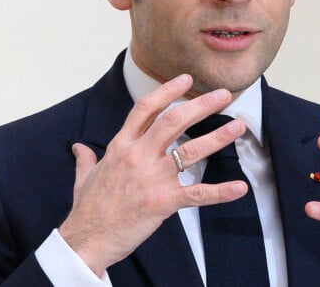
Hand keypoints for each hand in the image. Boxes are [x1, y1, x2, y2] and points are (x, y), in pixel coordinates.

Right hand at [58, 74, 246, 275]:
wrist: (86, 241)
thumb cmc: (88, 209)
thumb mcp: (84, 177)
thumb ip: (86, 159)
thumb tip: (79, 148)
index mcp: (121, 146)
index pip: (146, 108)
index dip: (168, 91)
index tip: (186, 79)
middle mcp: (138, 156)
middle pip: (173, 121)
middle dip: (201, 105)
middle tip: (224, 95)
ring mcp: (152, 178)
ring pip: (190, 151)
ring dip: (217, 137)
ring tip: (237, 126)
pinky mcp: (163, 202)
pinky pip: (197, 194)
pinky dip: (221, 191)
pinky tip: (239, 187)